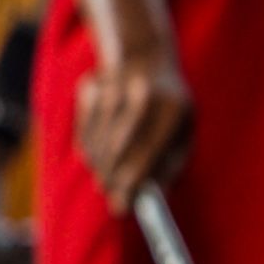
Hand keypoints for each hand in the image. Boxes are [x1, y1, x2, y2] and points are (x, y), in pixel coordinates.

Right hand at [75, 56, 193, 214]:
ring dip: (100, 164)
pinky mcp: (90, 84)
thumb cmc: (168, 107)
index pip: (150, 150)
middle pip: (119, 148)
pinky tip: (100, 143)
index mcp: (175, 107)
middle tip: (110, 195)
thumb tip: (151, 200)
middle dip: (112, 178)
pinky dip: (88, 145)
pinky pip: (82, 129)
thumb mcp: (181, 132)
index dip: (133, 181)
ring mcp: (115, 86)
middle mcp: (145, 93)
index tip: (122, 207)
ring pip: (97, 141)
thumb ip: (170, 167)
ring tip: (108, 170)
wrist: (145, 55)